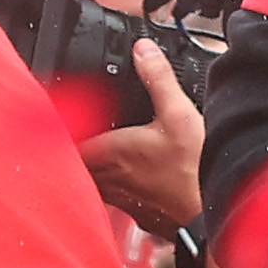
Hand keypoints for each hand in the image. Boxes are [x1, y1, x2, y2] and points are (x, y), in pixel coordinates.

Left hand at [76, 39, 206, 235]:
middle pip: (74, 158)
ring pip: (91, 178)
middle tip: (79, 124)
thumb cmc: (194, 172)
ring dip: (93, 163)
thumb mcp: (179, 114)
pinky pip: (111, 194)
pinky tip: (131, 172)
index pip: (64, 138)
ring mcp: (118, 198)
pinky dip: (114, 181)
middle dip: (76, 141)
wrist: (210, 215)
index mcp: (108, 153)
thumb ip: (157, 79)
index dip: (58, 124)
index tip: (56, 110)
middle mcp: (106, 178)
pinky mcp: (134, 212)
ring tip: (103, 147)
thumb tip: (143, 52)